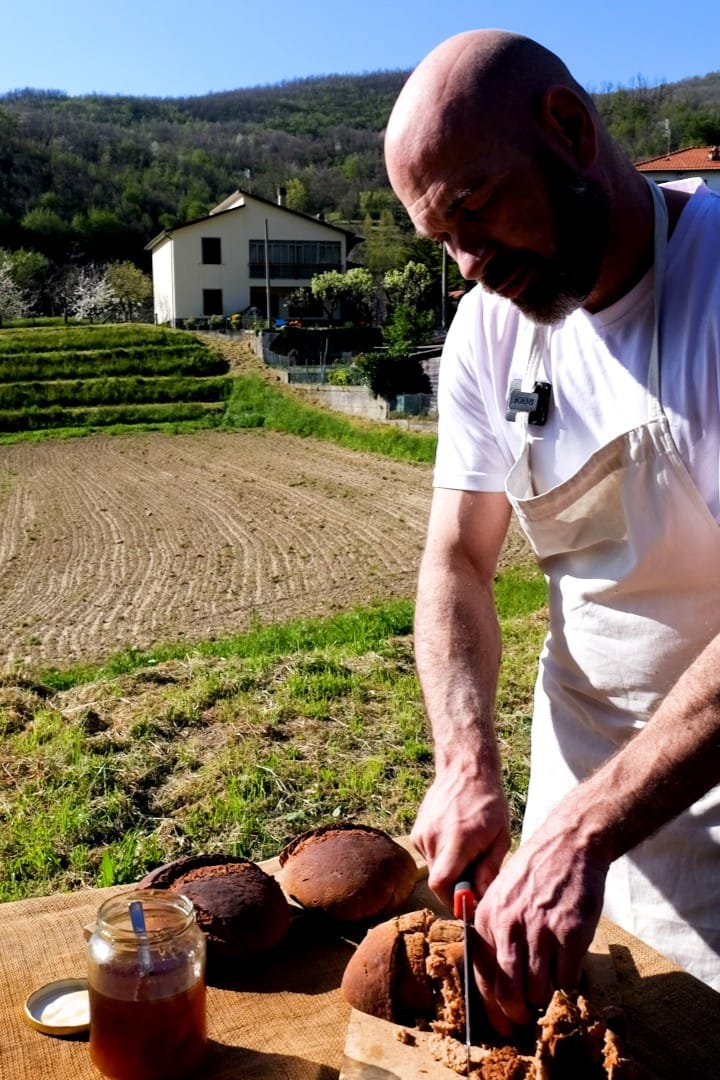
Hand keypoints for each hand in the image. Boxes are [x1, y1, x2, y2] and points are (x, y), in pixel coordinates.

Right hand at [410, 770, 510, 911]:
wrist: (465, 771)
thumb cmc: (489, 803)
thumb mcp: (500, 837)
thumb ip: (489, 869)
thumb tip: (479, 896)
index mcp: (457, 841)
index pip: (441, 884)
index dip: (453, 900)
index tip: (468, 903)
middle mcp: (434, 838)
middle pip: (438, 880)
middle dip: (456, 885)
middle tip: (475, 873)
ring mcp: (422, 834)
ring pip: (433, 868)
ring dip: (449, 868)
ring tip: (467, 849)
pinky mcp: (417, 831)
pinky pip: (428, 855)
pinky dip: (441, 855)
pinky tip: (455, 838)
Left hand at [472, 815, 609, 1033]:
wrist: (568, 844)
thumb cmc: (535, 873)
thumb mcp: (501, 896)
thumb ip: (495, 932)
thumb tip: (496, 980)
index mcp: (487, 918)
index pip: (482, 976)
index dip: (492, 1008)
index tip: (502, 1026)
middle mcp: (509, 926)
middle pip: (508, 992)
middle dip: (517, 1012)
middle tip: (527, 1016)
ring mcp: (540, 930)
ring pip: (539, 990)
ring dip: (545, 994)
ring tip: (550, 980)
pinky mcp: (570, 932)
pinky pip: (567, 977)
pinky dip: (569, 979)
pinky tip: (569, 963)